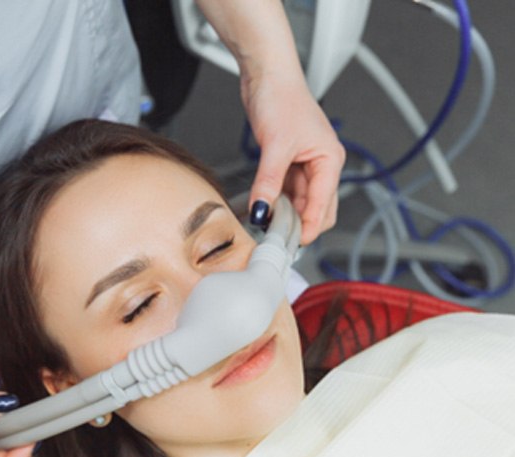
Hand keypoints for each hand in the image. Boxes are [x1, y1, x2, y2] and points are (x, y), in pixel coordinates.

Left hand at [242, 69, 344, 244]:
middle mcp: (322, 166)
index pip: (324, 206)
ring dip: (285, 215)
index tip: (292, 246)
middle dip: (299, 225)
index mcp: (330, 161)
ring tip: (265, 226)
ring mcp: (305, 165)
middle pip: (317, 209)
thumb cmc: (281, 98)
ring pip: (299, 203)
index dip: (309, 228)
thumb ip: (269, 183)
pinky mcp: (289, 163)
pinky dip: (276, 202)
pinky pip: (286, 192)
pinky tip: (262, 209)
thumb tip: (262, 211)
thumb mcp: (275, 146)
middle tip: (276, 240)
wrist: (267, 75)